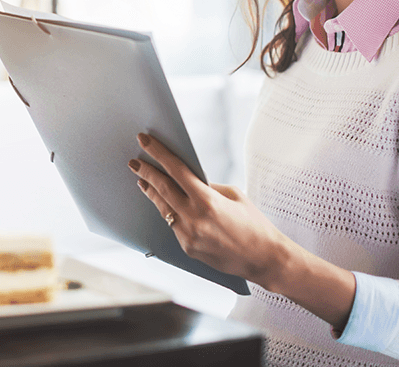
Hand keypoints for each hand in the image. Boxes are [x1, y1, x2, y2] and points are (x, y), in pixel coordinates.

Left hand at [129, 132, 289, 286]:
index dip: (158, 153)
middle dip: (147, 173)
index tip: (144, 141)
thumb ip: (207, 187)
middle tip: (135, 162)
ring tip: (143, 181)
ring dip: (152, 193)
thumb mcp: (233, 195)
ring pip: (163, 208)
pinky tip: (164, 204)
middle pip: (162, 189)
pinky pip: (173, 225)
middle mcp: (194, 218)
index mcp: (207, 200)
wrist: (263, 258)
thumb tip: (187, 178)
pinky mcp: (187, 248)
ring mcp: (188, 235)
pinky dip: (168, 212)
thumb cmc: (253, 223)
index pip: (175, 170)